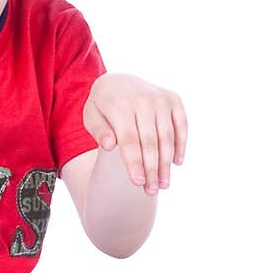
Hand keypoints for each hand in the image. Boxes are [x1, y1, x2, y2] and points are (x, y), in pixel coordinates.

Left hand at [83, 72, 187, 194]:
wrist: (118, 81)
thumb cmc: (102, 107)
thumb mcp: (91, 116)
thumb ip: (98, 130)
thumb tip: (109, 144)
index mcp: (120, 105)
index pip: (129, 140)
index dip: (134, 162)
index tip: (137, 182)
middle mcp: (143, 99)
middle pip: (150, 141)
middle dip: (152, 169)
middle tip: (152, 191)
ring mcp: (160, 98)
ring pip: (167, 136)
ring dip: (167, 163)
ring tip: (164, 185)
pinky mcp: (173, 99)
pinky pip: (181, 125)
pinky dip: (181, 144)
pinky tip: (177, 163)